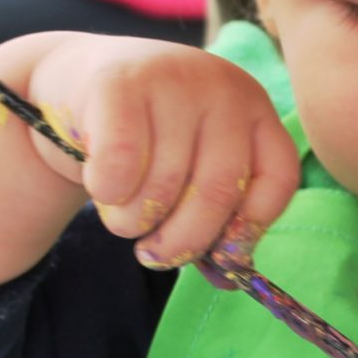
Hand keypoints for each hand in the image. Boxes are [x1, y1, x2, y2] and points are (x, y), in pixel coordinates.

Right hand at [28, 36, 299, 269]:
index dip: (249, 229)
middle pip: (220, 190)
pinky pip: (121, 165)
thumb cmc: (147, 139)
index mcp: (255, 111)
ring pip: (165, 184)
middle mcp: (223, 89)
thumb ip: (215, 217)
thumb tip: (226, 278)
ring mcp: (173, 79)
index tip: (219, 257)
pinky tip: (103, 189)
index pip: (277, 179)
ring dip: (136, 222)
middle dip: (184, 242)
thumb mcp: (192, 168)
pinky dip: (110, 194)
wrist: (80, 79)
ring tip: (123, 216)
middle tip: (155, 256)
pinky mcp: (118, 84)